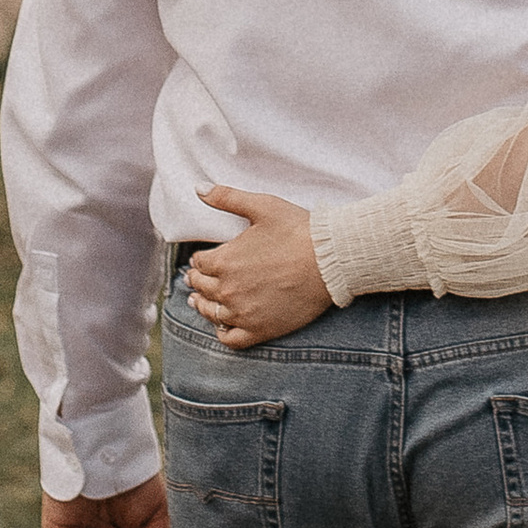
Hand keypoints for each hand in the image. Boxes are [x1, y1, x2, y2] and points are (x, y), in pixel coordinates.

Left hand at [187, 181, 332, 347]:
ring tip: (200, 301)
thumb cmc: (298, 231)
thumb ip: (227, 197)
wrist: (330, 260)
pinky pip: (230, 339)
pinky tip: (223, 325)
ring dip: (203, 306)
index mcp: (225, 260)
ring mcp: (243, 313)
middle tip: (196, 279)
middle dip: (197, 281)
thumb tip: (199, 188)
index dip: (199, 259)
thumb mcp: (262, 206)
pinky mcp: (260, 330)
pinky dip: (222, 332)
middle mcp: (228, 289)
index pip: (199, 263)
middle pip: (201, 288)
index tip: (201, 259)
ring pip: (211, 313)